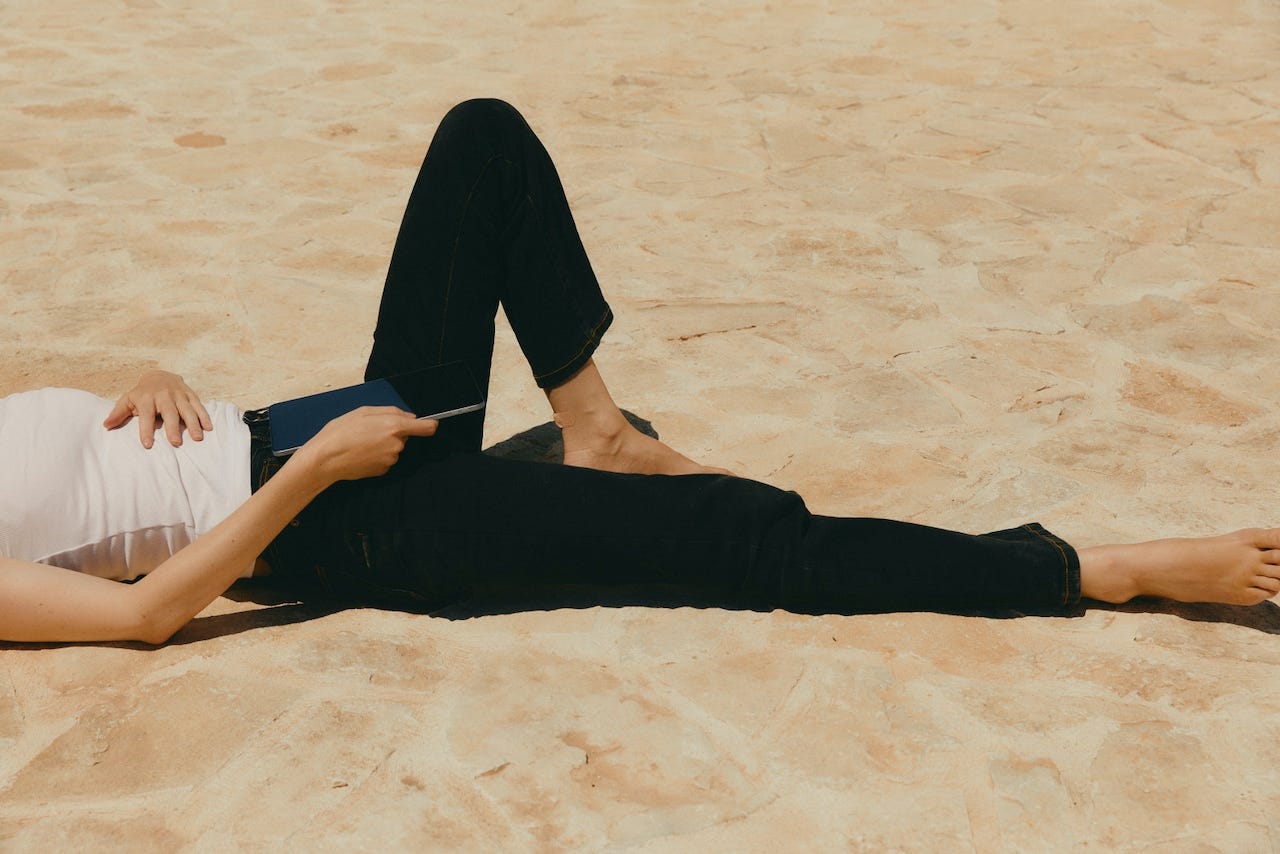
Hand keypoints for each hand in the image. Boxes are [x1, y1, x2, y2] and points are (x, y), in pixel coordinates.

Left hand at [104, 370, 213, 448]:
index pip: (146, 415)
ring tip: (197, 438)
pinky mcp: (190, 394)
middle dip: (172, 427)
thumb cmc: (142, 393)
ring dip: (193, 424)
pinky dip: (204, 416)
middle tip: (175, 443)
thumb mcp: (128, 400)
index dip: (146, 430)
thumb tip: (106, 426)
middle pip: (169, 412)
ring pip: (187, 409)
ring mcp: (179, 394)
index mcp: (147, 398)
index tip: (147, 445)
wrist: (159, 375)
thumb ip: (118, 413)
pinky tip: (209, 428)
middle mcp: (164, 395)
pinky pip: (199, 406)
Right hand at [295, 406, 438, 482]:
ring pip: (394, 448)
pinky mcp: (383, 471)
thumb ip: (392, 411)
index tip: (430, 424)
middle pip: (404, 436)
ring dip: (383, 444)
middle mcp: (396, 445)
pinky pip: (385, 459)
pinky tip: (361, 453)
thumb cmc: (341, 432)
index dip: (429, 425)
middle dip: (392, 432)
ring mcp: (390, 460)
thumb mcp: (364, 411)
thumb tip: (410, 417)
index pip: (426, 427)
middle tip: (370, 429)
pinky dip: (376, 456)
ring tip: (362, 441)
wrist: (325, 458)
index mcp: (394, 426)